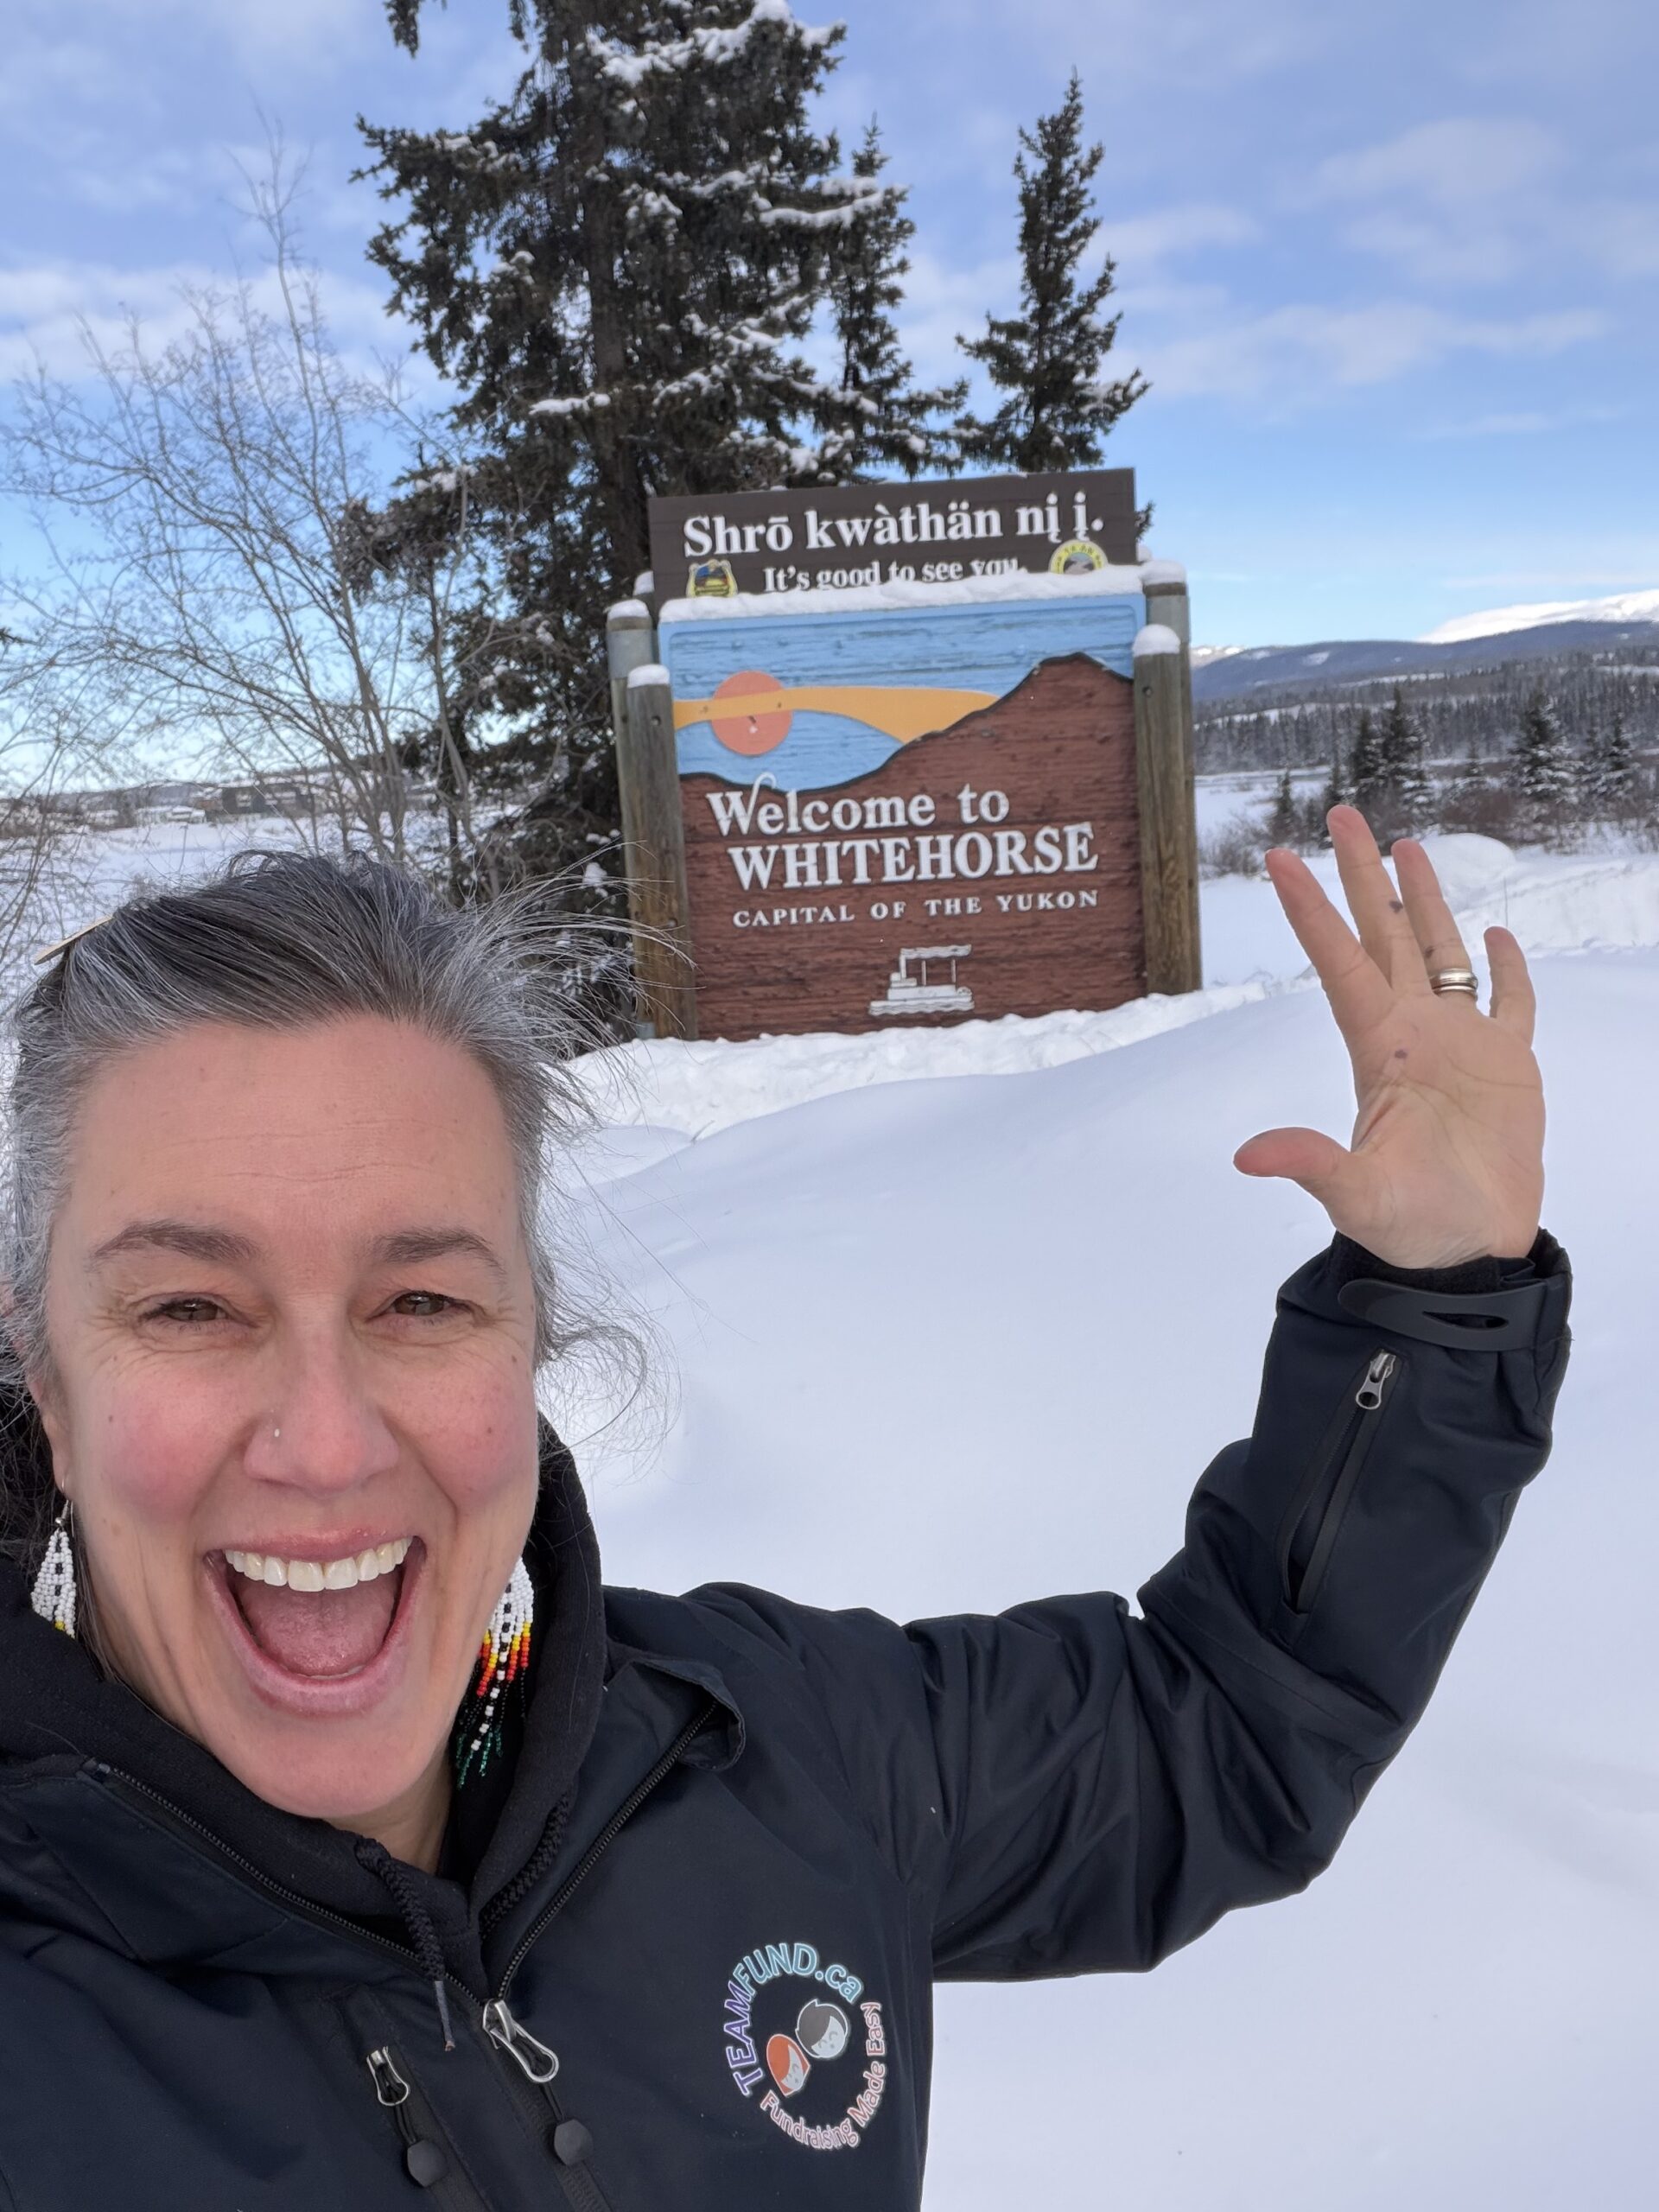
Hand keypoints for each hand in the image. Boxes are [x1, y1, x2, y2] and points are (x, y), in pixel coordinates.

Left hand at [1234, 806, 1544, 1268]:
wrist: (1468, 1253)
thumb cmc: (1409, 1228)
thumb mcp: (1356, 1196)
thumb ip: (1311, 1165)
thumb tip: (1247, 1156)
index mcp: (1376, 1050)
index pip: (1338, 962)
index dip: (1308, 911)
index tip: (1276, 859)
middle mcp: (1411, 1033)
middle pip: (1383, 935)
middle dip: (1362, 875)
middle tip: (1340, 813)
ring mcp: (1460, 1046)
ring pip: (1438, 952)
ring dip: (1423, 901)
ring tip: (1405, 845)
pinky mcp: (1510, 1067)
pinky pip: (1509, 1004)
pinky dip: (1507, 971)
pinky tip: (1495, 935)